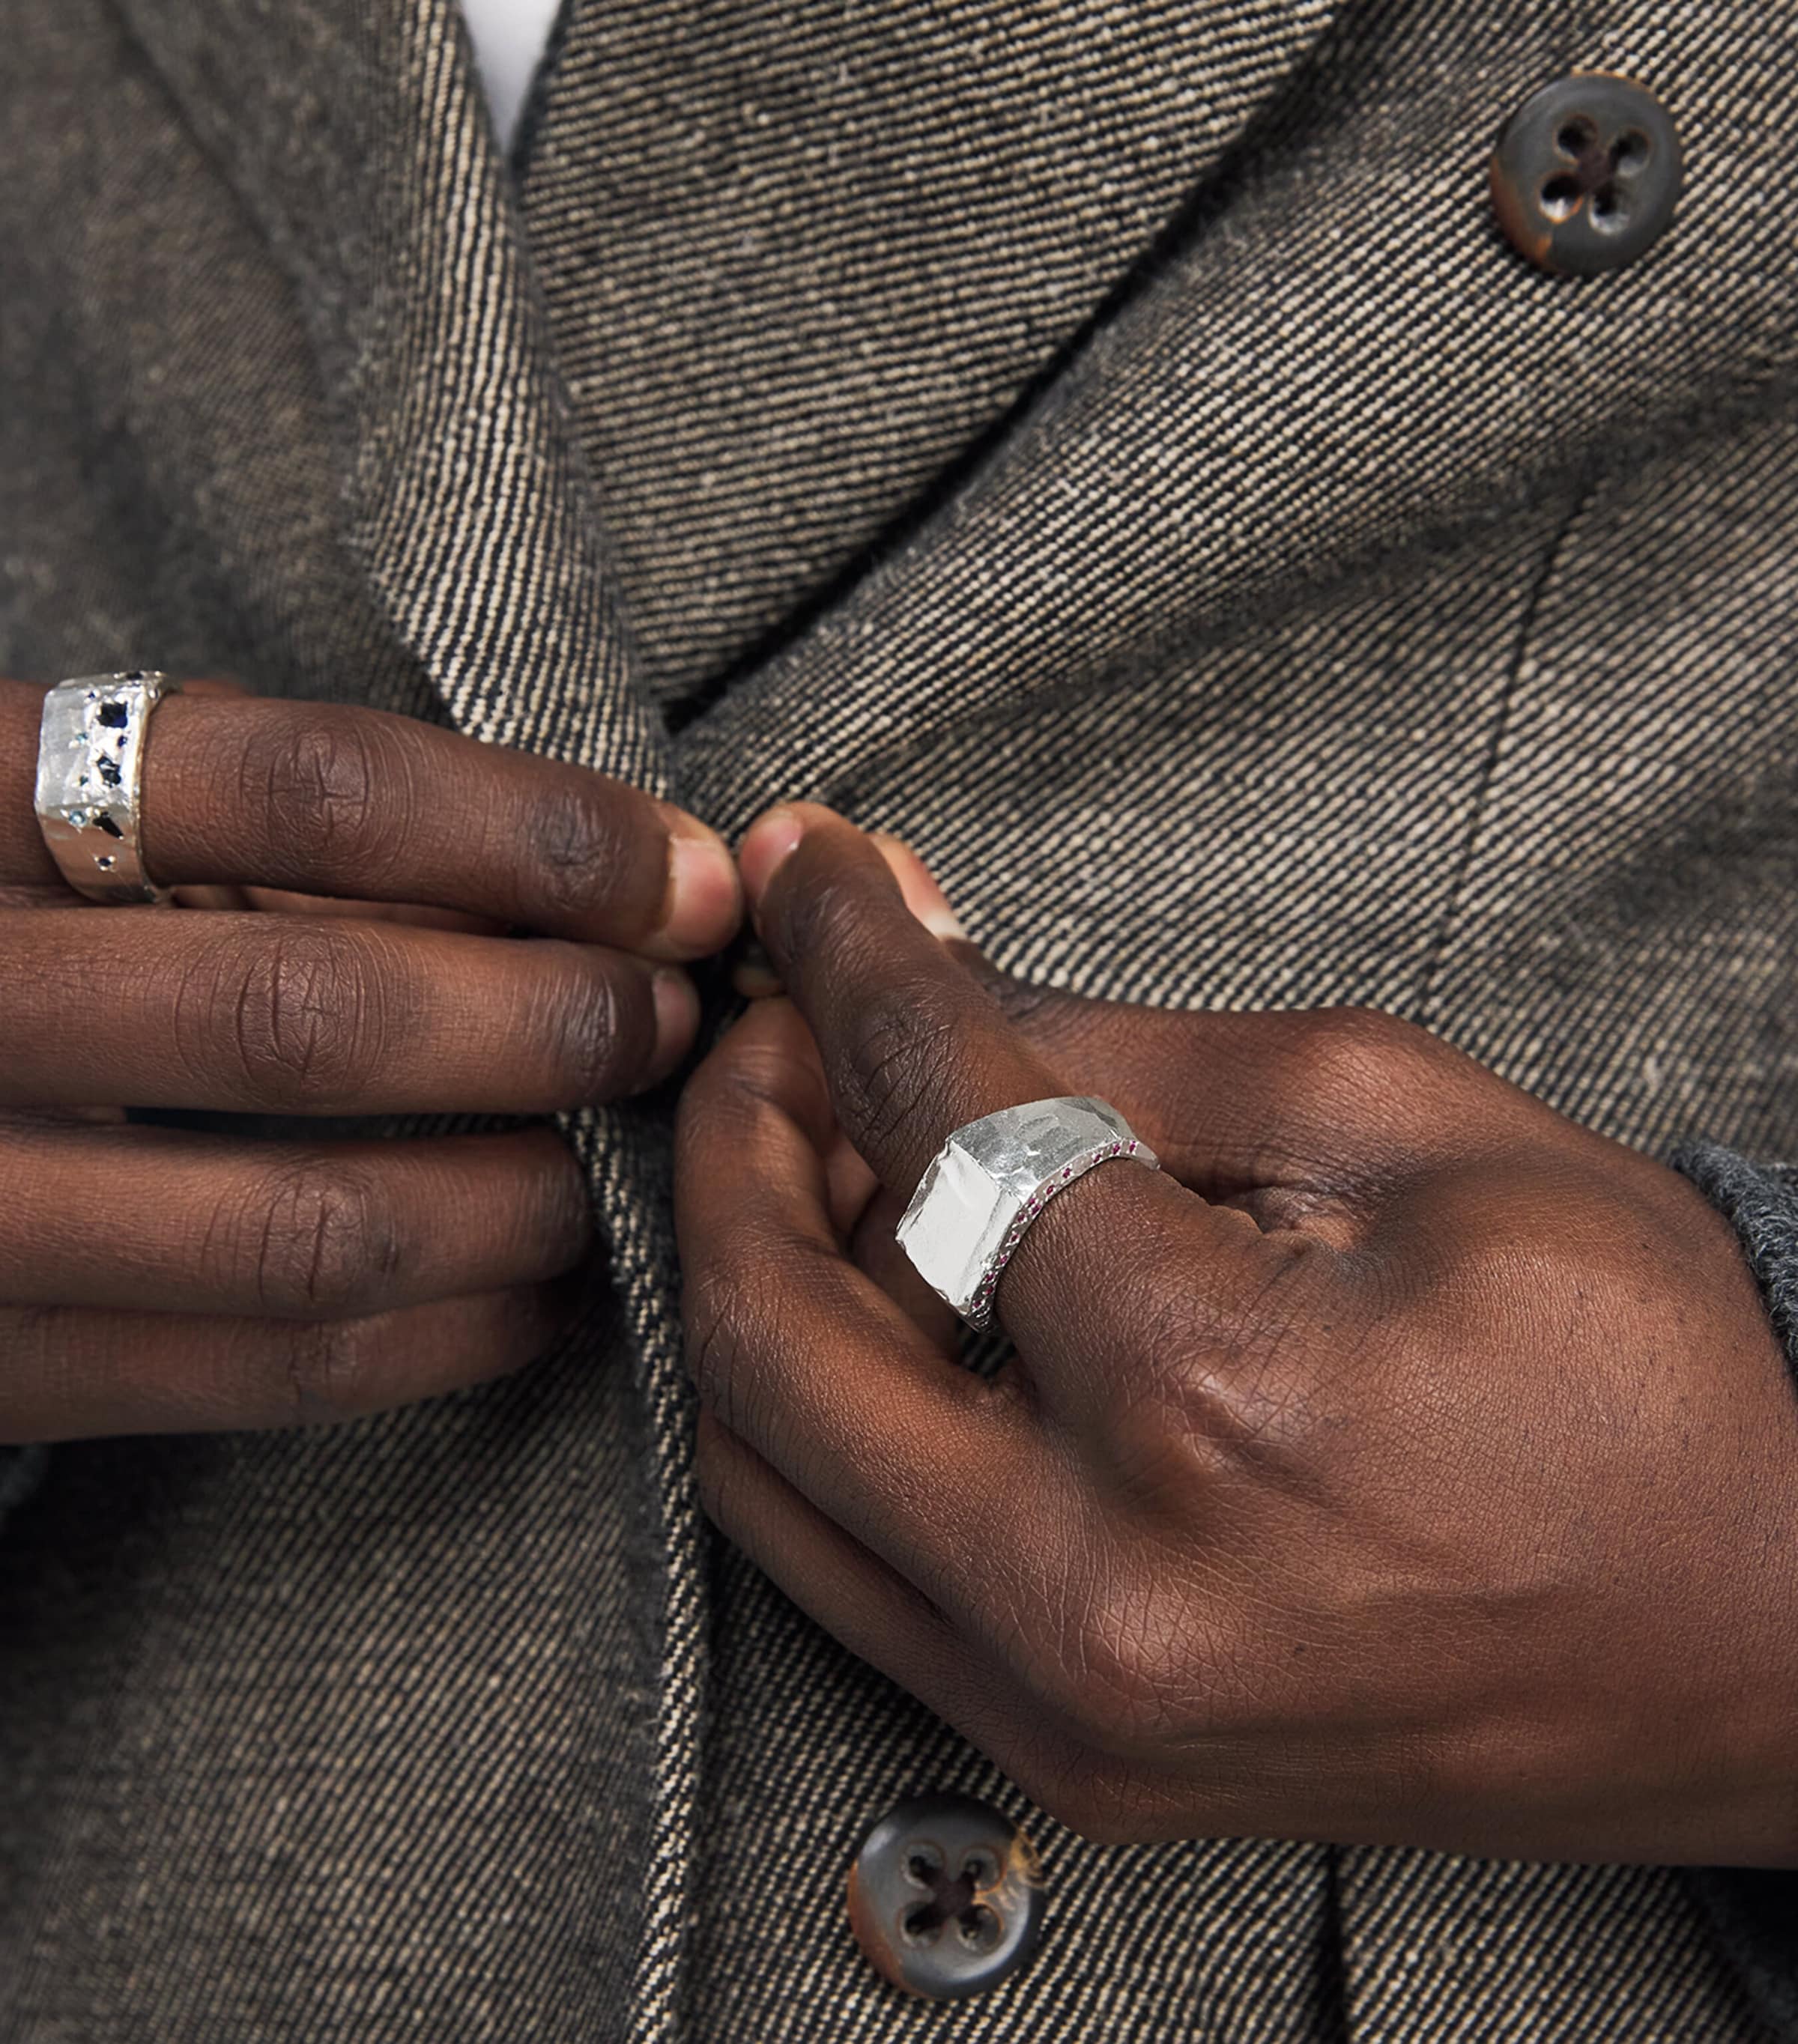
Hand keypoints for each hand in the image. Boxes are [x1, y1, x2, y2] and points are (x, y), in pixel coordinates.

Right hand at [0, 676, 739, 1440]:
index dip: (531, 831)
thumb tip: (613, 878)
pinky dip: (453, 1331)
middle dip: (547, 1023)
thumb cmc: (7, 919)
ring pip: (306, 1226)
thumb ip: (283, 828)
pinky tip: (549, 1284)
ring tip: (626, 1159)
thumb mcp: (87, 814)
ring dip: (525, 1199)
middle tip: (668, 1019)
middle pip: (307, 1015)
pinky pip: (268, 1368)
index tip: (680, 875)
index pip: (303, 791)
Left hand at [676, 803, 1797, 1864]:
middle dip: (739, 1128)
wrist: (1764, 1644)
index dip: (846, 960)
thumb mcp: (1404, 1128)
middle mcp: (1097, 1588)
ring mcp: (1067, 1709)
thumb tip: (934, 972)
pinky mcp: (1067, 1763)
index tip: (807, 869)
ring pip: (765, 1465)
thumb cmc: (1637, 1378)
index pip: (940, 1119)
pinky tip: (882, 1305)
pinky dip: (820, 1414)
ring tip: (826, 1154)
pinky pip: (845, 1569)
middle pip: (771, 1323)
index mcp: (1208, 1398)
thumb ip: (1125, 1051)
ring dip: (759, 1275)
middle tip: (780, 1026)